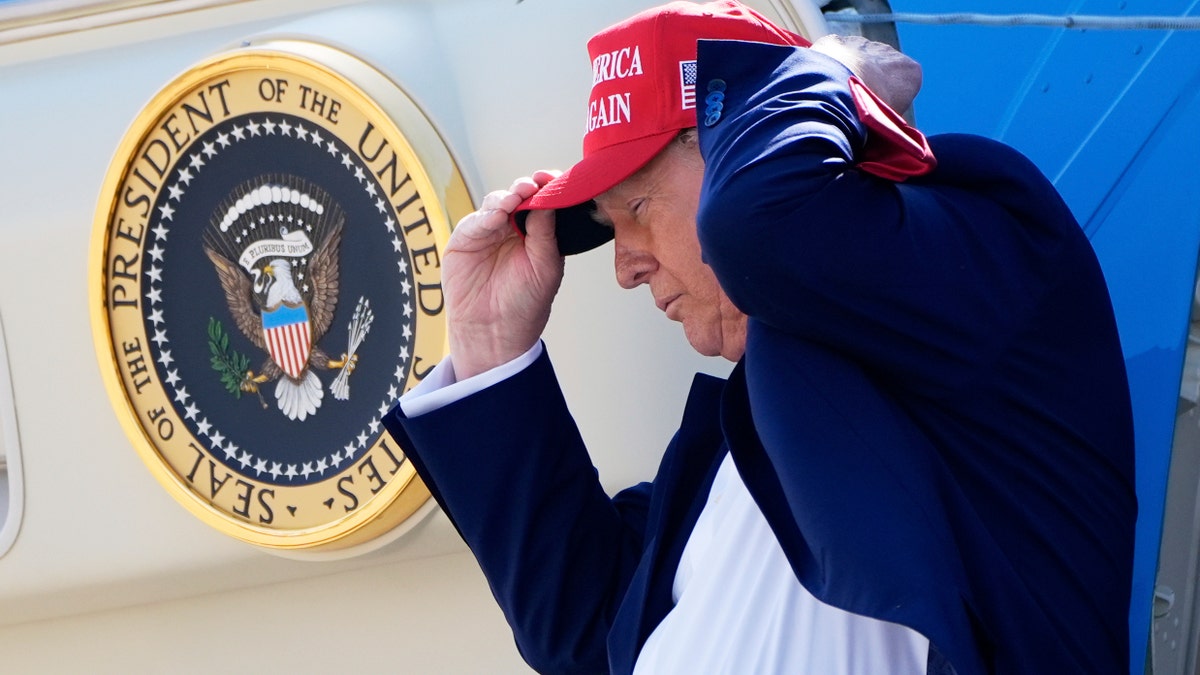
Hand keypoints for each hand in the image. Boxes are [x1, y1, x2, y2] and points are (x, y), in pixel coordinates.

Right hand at [444, 171, 563, 379]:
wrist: (495, 333)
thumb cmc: (525, 304)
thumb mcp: (545, 267)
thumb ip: (546, 233)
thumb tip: (548, 199)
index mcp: (536, 232)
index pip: (542, 202)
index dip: (547, 188)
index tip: (553, 179)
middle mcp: (512, 228)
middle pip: (518, 196)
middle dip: (526, 188)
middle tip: (534, 185)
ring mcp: (487, 232)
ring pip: (496, 203)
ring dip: (507, 198)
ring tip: (516, 198)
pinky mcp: (464, 240)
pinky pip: (474, 222)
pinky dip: (485, 216)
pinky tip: (496, 217)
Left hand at [810, 34, 921, 115]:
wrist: (837, 94)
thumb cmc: (867, 115)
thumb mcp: (889, 125)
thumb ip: (889, 119)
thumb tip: (880, 131)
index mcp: (910, 72)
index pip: (903, 86)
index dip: (887, 101)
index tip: (873, 114)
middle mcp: (889, 52)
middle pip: (878, 71)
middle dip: (865, 84)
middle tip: (849, 106)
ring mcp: (862, 44)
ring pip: (854, 59)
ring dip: (844, 73)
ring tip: (832, 96)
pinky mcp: (835, 41)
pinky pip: (831, 53)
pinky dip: (825, 65)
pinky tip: (817, 81)